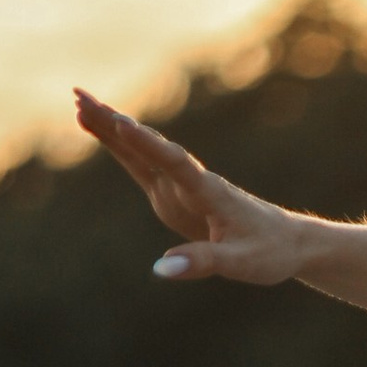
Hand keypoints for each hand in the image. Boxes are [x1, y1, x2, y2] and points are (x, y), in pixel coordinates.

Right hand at [73, 87, 312, 286]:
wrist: (287, 242)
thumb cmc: (269, 252)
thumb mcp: (241, 264)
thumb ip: (202, 263)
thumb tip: (161, 268)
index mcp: (209, 192)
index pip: (175, 164)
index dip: (148, 145)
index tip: (121, 124)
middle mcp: (191, 181)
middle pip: (149, 146)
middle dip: (115, 123)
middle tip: (81, 98)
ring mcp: (180, 186)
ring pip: (140, 151)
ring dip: (110, 128)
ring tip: (79, 103)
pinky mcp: (173, 195)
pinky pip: (140, 165)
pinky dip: (118, 147)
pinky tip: (98, 130)